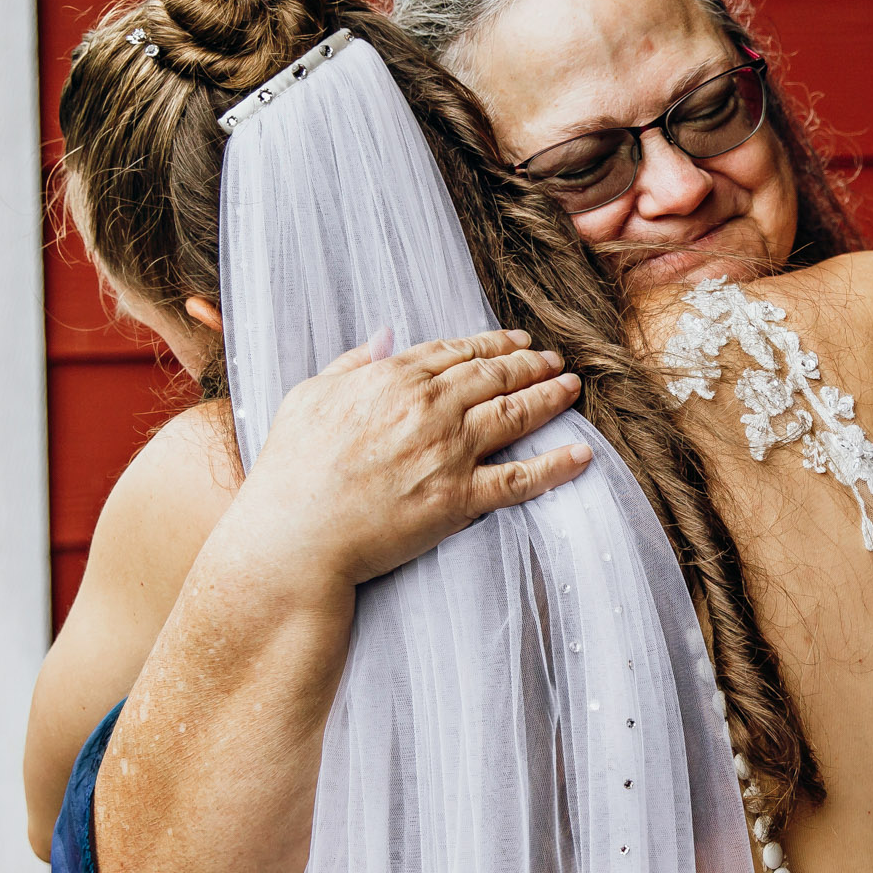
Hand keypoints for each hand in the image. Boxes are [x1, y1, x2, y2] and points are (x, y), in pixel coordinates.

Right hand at [231, 328, 591, 584]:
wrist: (294, 536)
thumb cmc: (291, 470)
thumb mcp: (309, 397)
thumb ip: (351, 363)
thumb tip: (385, 336)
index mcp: (392, 379)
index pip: (457, 352)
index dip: (494, 344)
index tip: (518, 341)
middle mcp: (427, 408)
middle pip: (494, 376)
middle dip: (531, 364)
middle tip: (556, 360)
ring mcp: (448, 452)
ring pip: (514, 415)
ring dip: (550, 397)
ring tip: (572, 388)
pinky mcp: (459, 499)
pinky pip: (520, 479)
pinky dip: (555, 466)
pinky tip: (582, 455)